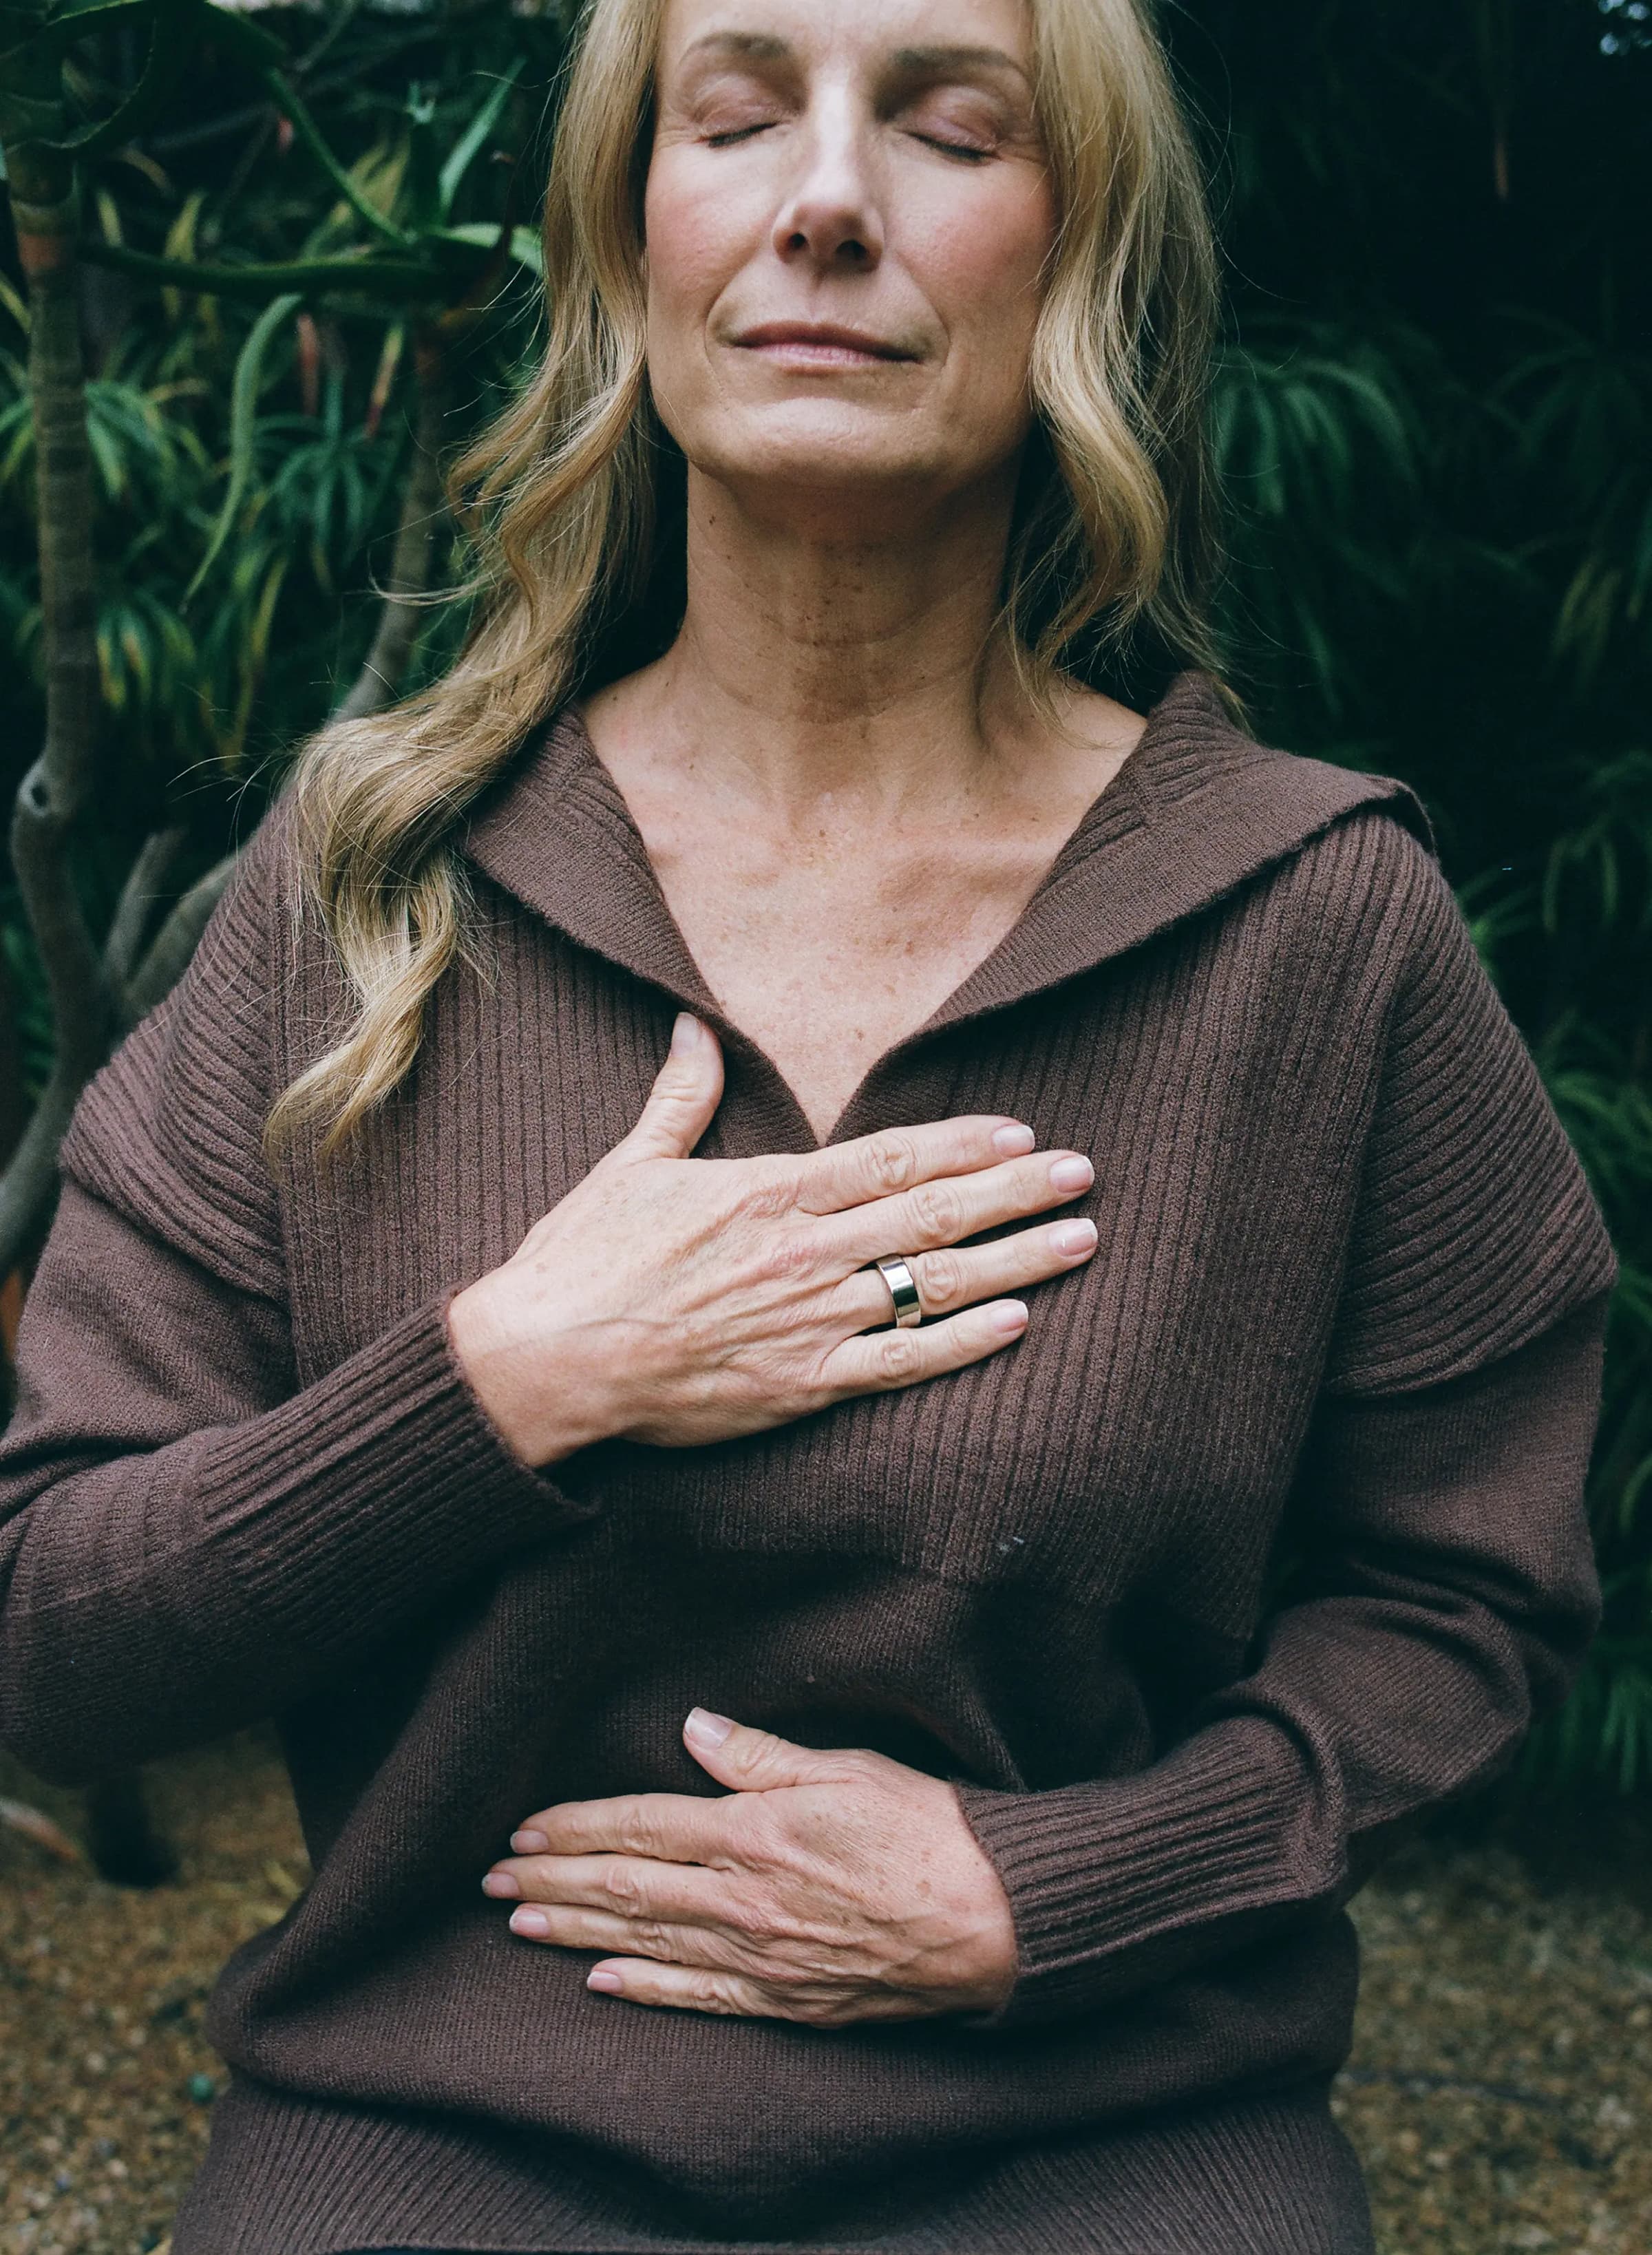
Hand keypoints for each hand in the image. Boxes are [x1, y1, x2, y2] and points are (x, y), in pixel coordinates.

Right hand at [447, 1010, 1096, 1465]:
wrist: (544, 1361)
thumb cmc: (583, 1261)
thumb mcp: (630, 1164)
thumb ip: (680, 1096)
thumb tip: (694, 1025)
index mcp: (768, 1193)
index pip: (889, 1160)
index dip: (962, 1145)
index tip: (1022, 1133)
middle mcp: (804, 1253)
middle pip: (932, 1216)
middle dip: (1015, 1192)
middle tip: (1085, 1174)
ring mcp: (809, 1322)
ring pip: (933, 1286)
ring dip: (1015, 1261)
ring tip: (1079, 1239)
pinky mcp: (802, 1385)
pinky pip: (900, 1363)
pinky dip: (962, 1344)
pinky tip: (1017, 1323)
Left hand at [480, 1709, 1018, 2024]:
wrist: (995, 1921)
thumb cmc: (930, 1831)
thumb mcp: (849, 1769)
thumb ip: (764, 1756)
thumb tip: (694, 1730)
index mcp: (757, 1832)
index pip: (642, 1827)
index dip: (576, 1828)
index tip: (524, 1828)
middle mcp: (746, 1899)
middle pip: (627, 1888)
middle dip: (552, 1881)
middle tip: (493, 1879)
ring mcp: (763, 1957)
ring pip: (648, 1941)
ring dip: (575, 1933)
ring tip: (519, 1924)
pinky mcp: (787, 1999)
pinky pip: (699, 1996)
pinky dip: (644, 1989)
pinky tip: (601, 1983)